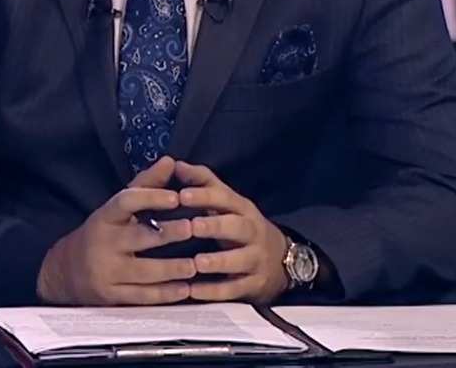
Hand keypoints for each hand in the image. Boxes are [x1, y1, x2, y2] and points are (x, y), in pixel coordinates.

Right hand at [36, 156, 197, 304]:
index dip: (151, 198)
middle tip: (193, 228)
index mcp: (105, 217)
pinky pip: (143, 296)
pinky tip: (185, 289)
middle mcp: (104, 243)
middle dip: (168, 233)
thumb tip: (169, 161)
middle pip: (138, 237)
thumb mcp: (117, 208)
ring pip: (144, 271)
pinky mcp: (112, 296)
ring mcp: (107, 271)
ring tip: (196, 265)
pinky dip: (166, 294)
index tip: (176, 197)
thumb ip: (145, 185)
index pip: (126, 202)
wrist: (65, 271)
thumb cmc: (102, 233)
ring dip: (173, 268)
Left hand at [173, 160, 290, 304]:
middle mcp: (251, 231)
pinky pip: (235, 289)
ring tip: (197, 262)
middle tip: (192, 226)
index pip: (225, 198)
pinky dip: (215, 291)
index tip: (182, 195)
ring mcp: (255, 259)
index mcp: (241, 208)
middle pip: (236, 226)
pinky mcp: (254, 284)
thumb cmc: (240, 225)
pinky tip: (194, 292)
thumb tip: (174, 163)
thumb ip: (201, 183)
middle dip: (214, 226)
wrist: (282, 260)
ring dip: (218, 261)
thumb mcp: (227, 202)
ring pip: (239, 259)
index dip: (204, 196)